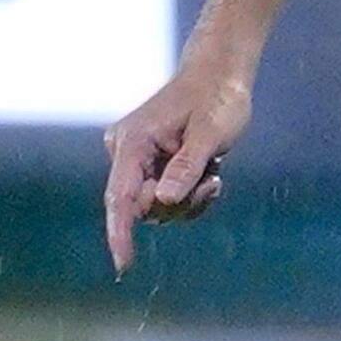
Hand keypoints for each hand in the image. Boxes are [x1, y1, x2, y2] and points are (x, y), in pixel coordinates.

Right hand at [101, 57, 252, 274]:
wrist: (220, 75)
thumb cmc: (217, 98)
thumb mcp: (210, 134)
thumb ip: (186, 167)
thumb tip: (162, 200)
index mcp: (133, 141)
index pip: (120, 197)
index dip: (120, 233)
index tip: (124, 265)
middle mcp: (126, 151)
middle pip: (143, 207)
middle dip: (180, 203)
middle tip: (212, 180)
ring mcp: (137, 159)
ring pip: (158, 206)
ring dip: (189, 199)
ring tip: (212, 171)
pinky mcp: (149, 165)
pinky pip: (166, 199)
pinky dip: (190, 195)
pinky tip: (207, 173)